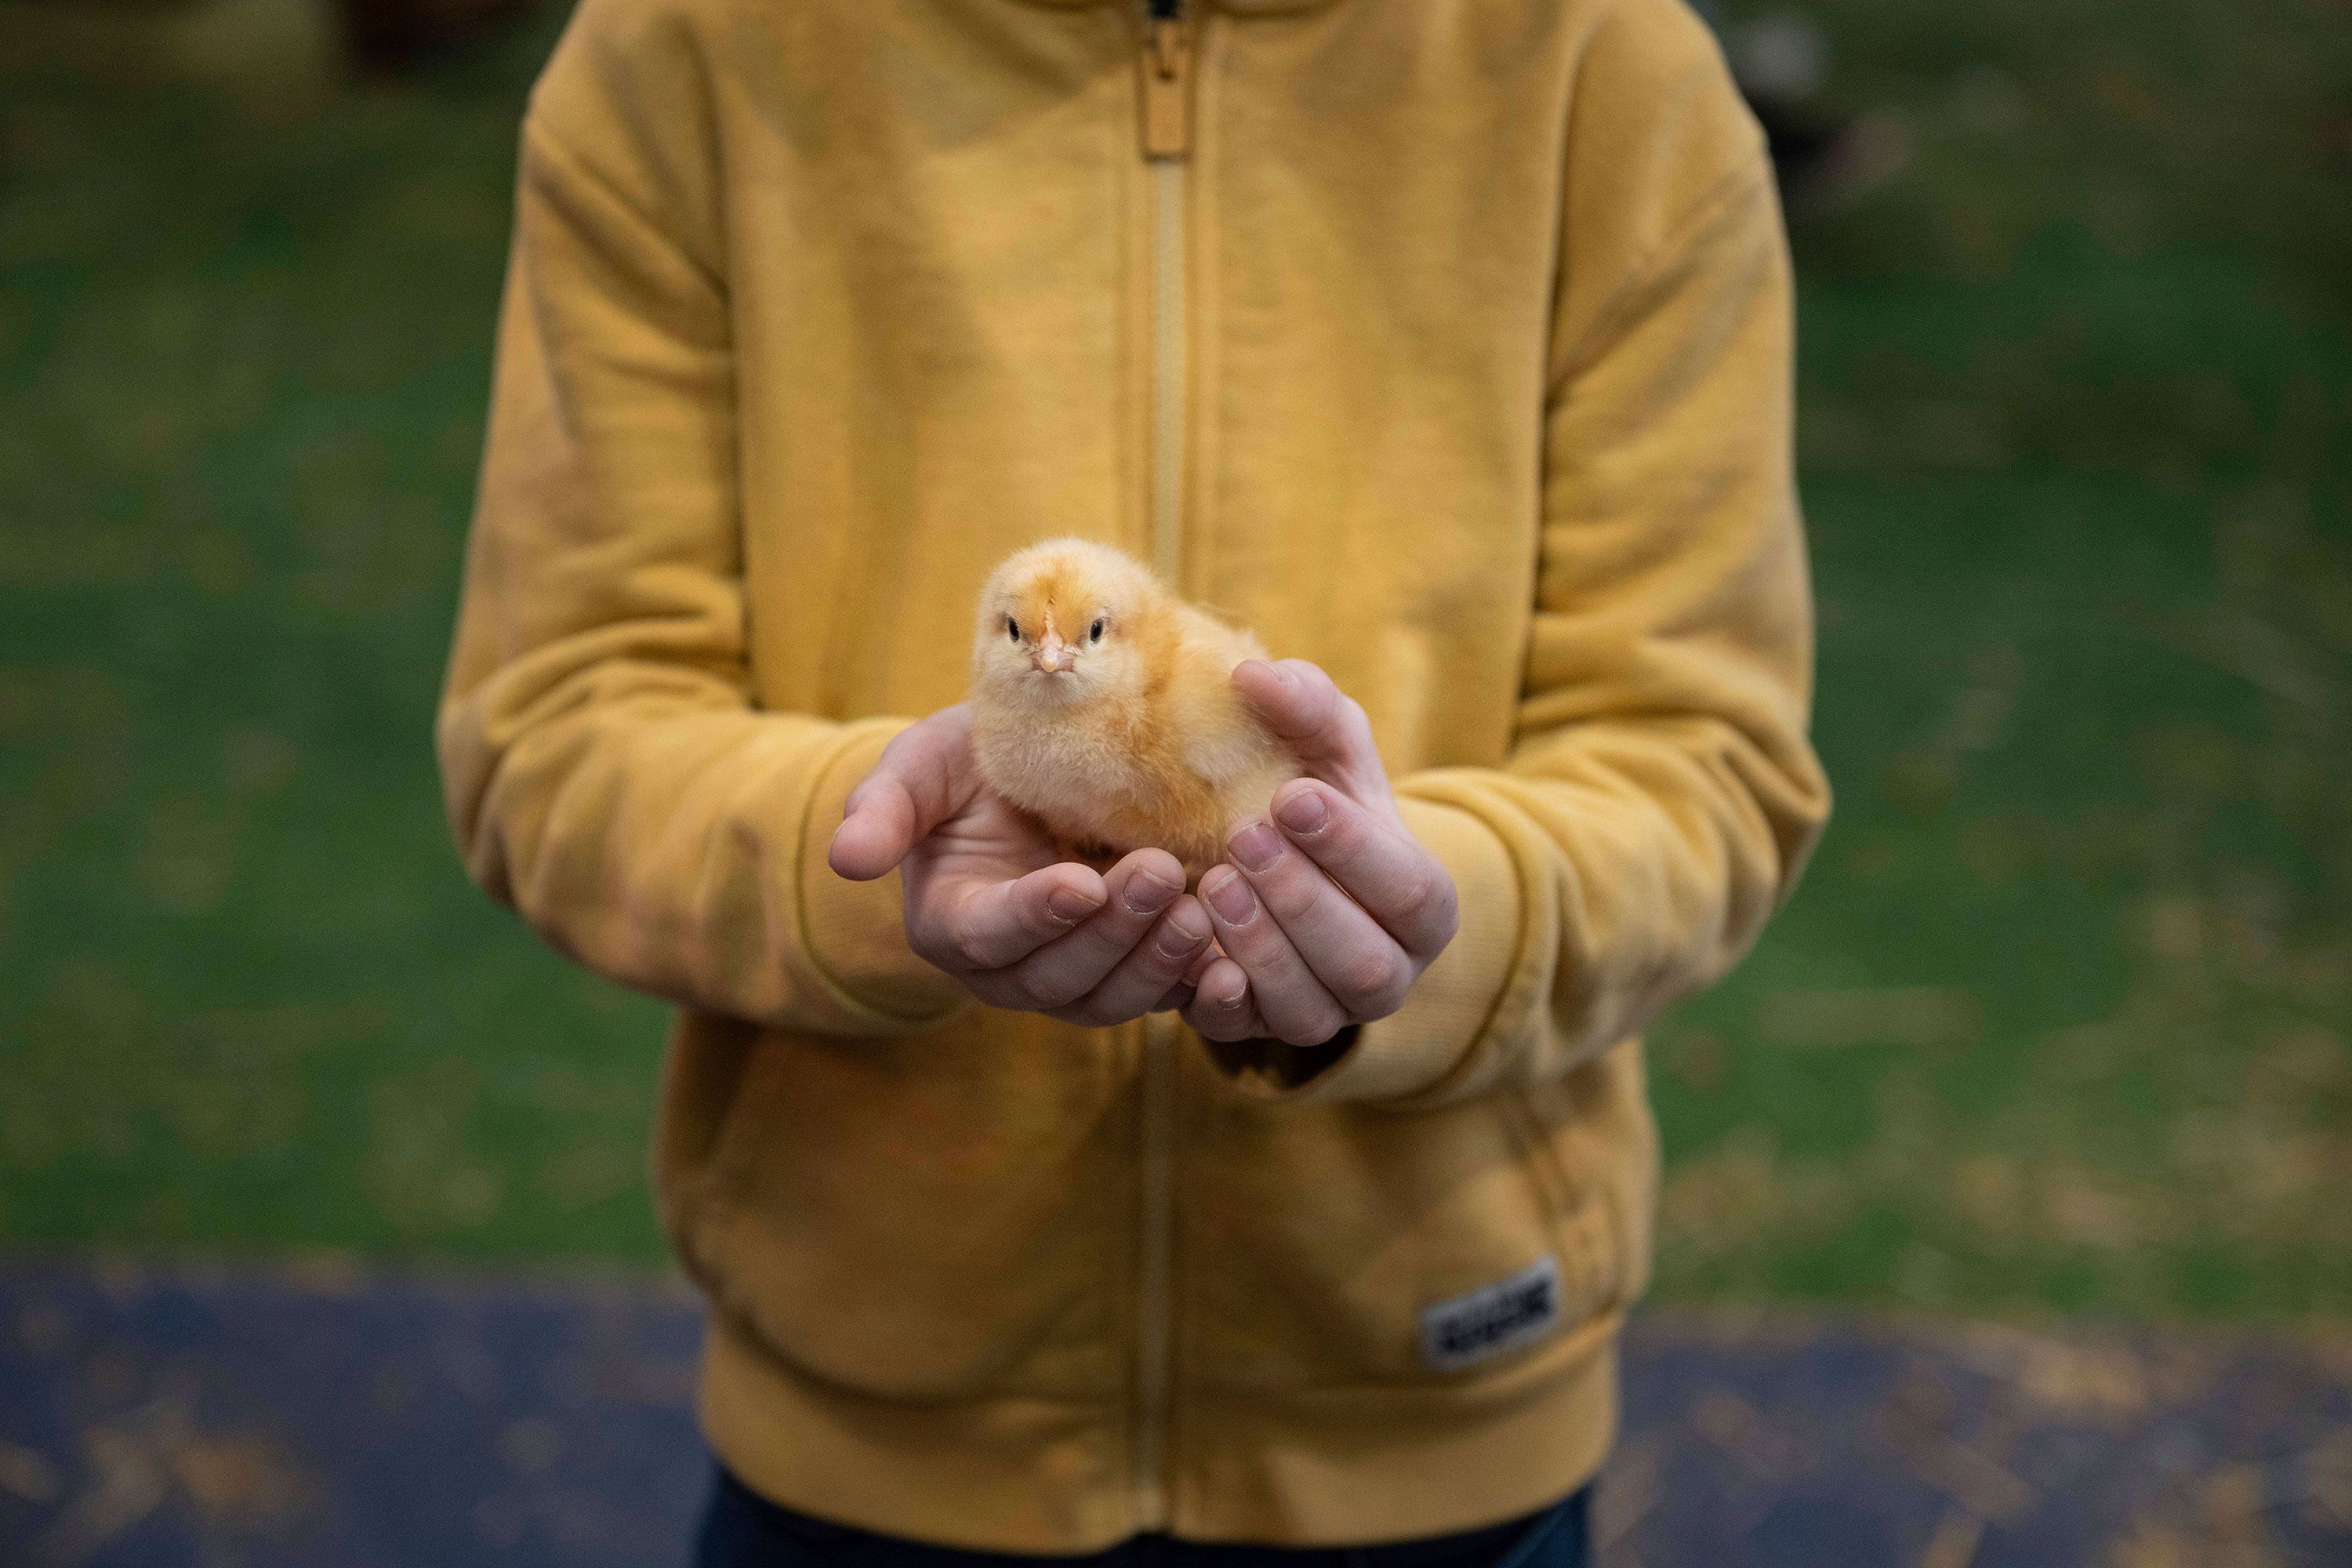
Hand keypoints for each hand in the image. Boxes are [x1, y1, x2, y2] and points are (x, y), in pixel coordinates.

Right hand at [828, 704, 1215, 1025]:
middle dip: (1112, 931)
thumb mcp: (921, 767)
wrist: (1039, 773)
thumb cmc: (972, 764)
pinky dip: (1202, 984)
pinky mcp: (1136, 977)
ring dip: (1160, 959)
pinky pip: (1169, 998)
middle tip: (1158, 873)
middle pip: (1062, 976)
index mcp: (956, 925)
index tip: (1080, 882)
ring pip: (1116, 997)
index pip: (991, 933)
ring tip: (1202, 905)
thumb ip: (885, 808)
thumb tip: (844, 859)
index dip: (1035, 914)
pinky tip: (1239, 951)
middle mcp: (1014, 970)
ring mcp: (1077, 982)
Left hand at [1183, 662, 1459, 1047]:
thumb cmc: (1317, 800)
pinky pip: (1244, 1036)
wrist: (1279, 867)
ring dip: (1259, 945)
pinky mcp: (1260, 1033)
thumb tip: (1253, 674)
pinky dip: (1219, 1001)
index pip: (1410, 890)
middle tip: (1240, 835)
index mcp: (1423, 905)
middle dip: (1300, 898)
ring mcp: (1327, 1013)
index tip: (1292, 796)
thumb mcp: (1325, 748)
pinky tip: (1191, 958)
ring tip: (1211, 880)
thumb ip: (1307, 707)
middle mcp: (1389, 974)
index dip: (1353, 848)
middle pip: (1361, 959)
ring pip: (1308, 1008)